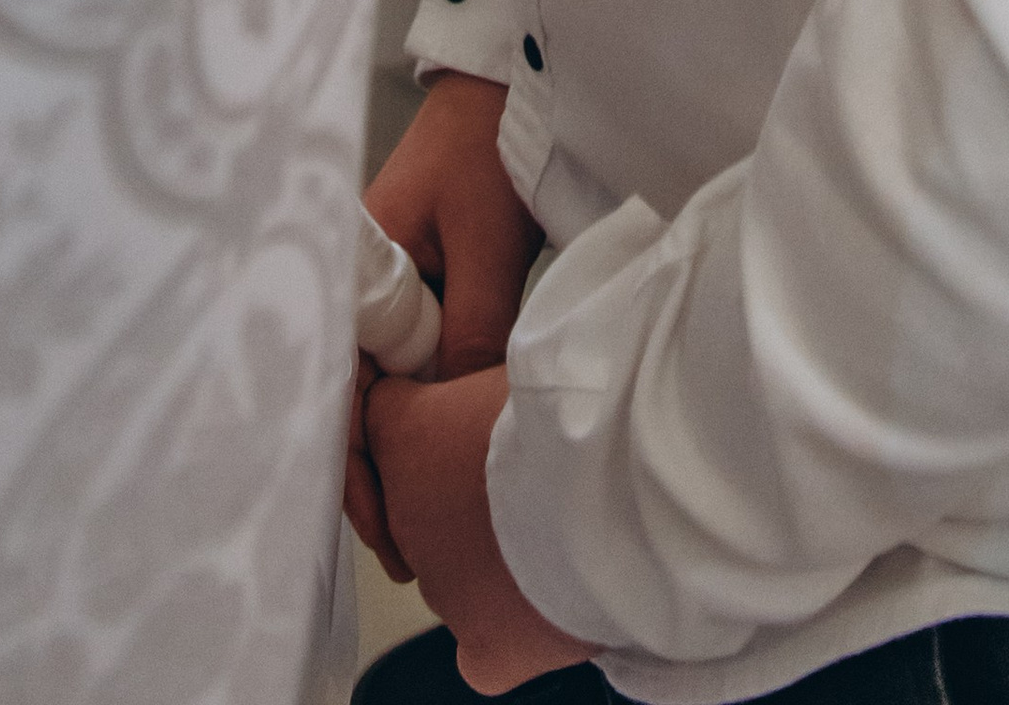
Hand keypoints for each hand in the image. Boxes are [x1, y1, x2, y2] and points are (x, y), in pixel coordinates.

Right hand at [346, 75, 541, 580]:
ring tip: (419, 525)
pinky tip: (430, 455)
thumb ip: (466, 333)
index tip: (385, 533)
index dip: (355, 468)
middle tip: (406, 555)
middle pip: (348, 401)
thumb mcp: (485, 247)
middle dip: (369, 478)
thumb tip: (451, 425)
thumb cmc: (488, 149)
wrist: (506, 83)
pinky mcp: (411, 284)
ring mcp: (383, 286)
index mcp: (353, 270)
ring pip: (376, 387)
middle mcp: (356, 285)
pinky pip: (401, 360)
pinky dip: (413, 409)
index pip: (336, 390)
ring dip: (392, 450)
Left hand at [364, 366, 584, 692]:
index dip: (431, 411)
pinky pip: (480, 652)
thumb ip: (485, 368)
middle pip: (422, 500)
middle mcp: (407, 515)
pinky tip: (541, 605)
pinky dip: (505, 635)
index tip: (471, 411)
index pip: (388, 416)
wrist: (619, 482)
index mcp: (404, 430)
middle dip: (464, 488)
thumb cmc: (578, 403)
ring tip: (559, 526)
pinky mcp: (490, 646)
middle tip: (528, 469)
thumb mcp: (520, 357)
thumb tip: (492, 367)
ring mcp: (444, 588)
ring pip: (454, 572)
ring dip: (493, 552)